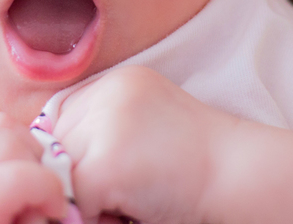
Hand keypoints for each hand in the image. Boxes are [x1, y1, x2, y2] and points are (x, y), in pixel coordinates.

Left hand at [53, 66, 231, 223]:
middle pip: (57, 142)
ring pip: (61, 172)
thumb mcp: (147, 124)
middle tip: (126, 188)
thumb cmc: (199, 164)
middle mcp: (107, 92)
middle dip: (78, 173)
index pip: (63, 116)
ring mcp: (104, 125)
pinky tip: (132, 208)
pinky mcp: (104, 165)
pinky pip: (73, 198)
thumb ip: (104, 125)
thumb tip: (52, 155)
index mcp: (118, 81)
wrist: (241, 177)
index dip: (77, 151)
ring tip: (131, 196)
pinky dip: (97, 213)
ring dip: (86, 194)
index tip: (113, 170)